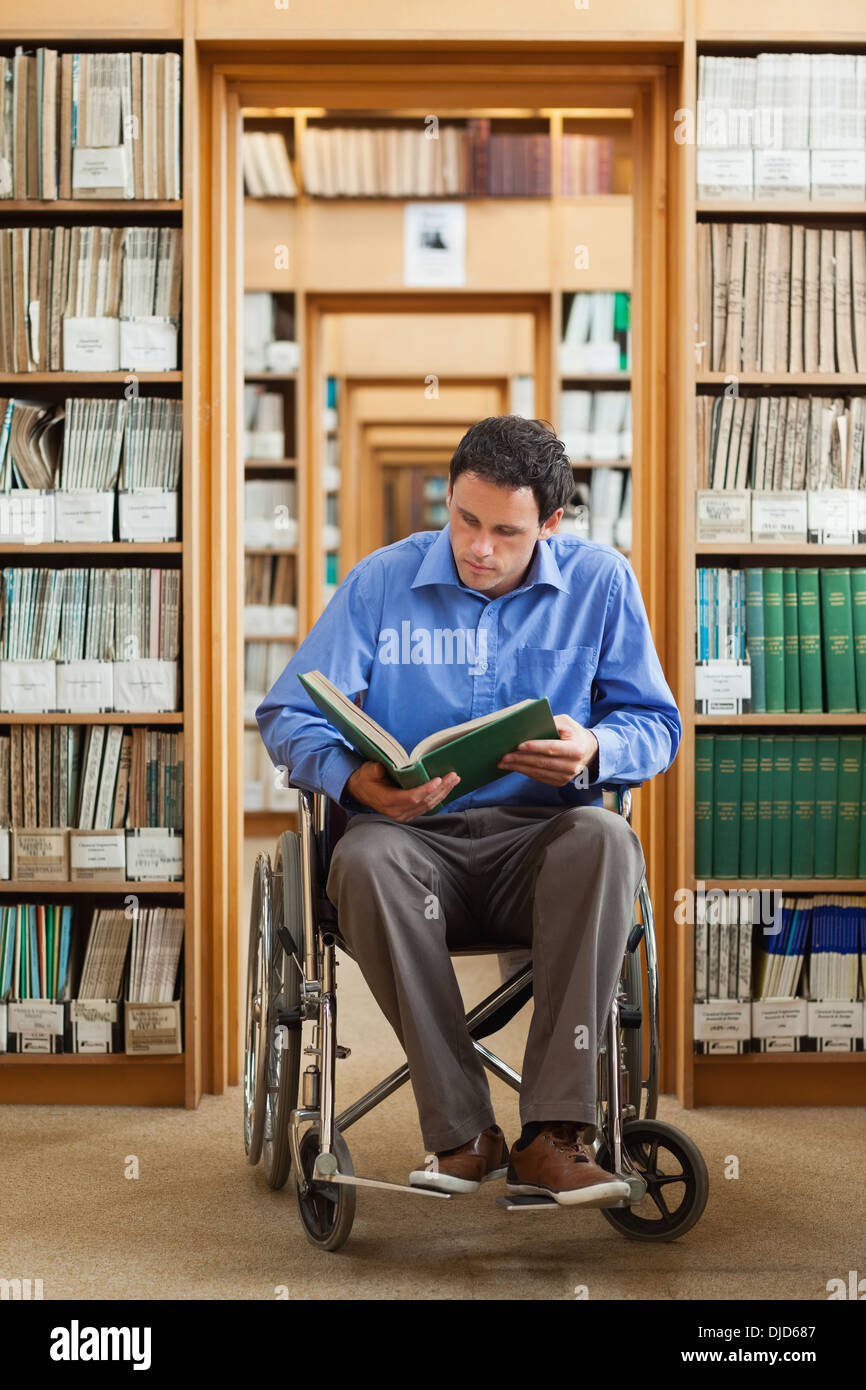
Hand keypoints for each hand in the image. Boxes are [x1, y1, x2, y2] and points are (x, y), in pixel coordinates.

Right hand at [345, 761, 460, 821]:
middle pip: (424, 802)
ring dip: (443, 793)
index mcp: (387, 801)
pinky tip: (447, 788)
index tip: (438, 779)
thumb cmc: (366, 779)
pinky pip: (427, 808)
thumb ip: (373, 771)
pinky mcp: (409, 815)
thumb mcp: (366, 771)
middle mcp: (397, 812)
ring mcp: (404, 815)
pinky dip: (438, 798)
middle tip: (453, 776)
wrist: (361, 792)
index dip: (426, 789)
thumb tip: (380, 768)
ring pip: (428, 806)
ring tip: (454, 780)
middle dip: (441, 789)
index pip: (411, 797)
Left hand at [497, 713, 597, 786]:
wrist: (588, 751)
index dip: (535, 747)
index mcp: (576, 749)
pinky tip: (514, 767)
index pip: (552, 748)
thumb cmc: (574, 733)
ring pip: (538, 772)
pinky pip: (539, 777)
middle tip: (504, 756)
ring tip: (504, 762)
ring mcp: (566, 776)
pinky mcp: (560, 782)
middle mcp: (572, 766)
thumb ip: (551, 722)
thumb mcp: (567, 723)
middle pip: (542, 762)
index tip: (518, 745)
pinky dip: (525, 772)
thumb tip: (529, 725)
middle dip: (520, 759)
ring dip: (519, 767)